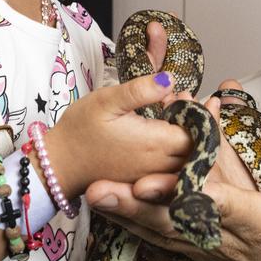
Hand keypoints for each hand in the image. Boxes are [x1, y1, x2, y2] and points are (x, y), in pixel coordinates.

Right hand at [47, 71, 193, 197]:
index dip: (201, 114)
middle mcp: (159, 165)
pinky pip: (173, 168)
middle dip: (200, 126)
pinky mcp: (145, 182)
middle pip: (197, 148)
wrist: (59, 164)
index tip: (193, 96)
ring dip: (190, 139)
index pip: (198, 132)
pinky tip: (168, 133)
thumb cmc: (80, 130)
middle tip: (193, 101)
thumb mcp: (107, 101)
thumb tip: (171, 78)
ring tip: (181, 114)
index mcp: (155, 143)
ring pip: (187, 159)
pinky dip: (178, 152)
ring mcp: (153, 177)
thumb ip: (140, 90)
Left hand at [87, 155, 260, 260]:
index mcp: (259, 223)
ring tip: (94, 194)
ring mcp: (208, 248)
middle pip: (175, 219)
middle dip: (138, 204)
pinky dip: (135, 221)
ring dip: (127, 213)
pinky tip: (110, 208)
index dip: (185, 193)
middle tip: (102, 189)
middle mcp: (226, 238)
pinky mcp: (198, 251)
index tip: (155, 181)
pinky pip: (162, 236)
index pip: (217, 205)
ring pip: (162, 229)